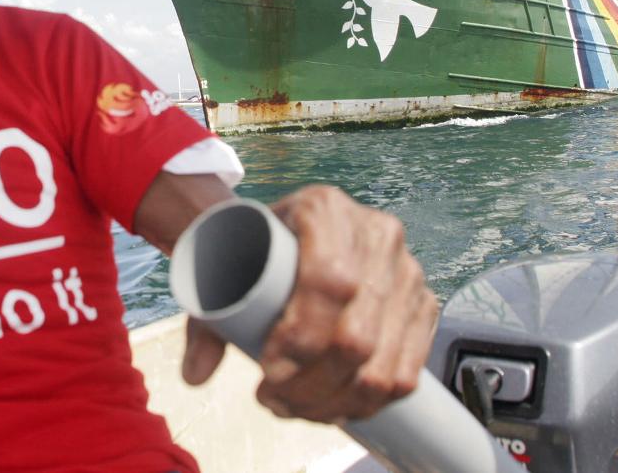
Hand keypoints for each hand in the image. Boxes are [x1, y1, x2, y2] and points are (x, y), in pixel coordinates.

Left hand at [181, 185, 436, 422]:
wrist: (292, 233)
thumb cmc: (257, 251)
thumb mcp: (224, 269)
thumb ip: (206, 322)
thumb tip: (194, 375)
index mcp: (325, 208)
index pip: (329, 281)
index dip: (301, 337)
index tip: (267, 369)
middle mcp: (376, 233)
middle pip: (356, 333)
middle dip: (311, 384)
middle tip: (274, 398)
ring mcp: (406, 270)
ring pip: (382, 363)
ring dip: (336, 402)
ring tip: (296, 407)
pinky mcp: (422, 304)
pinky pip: (407, 371)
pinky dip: (369, 403)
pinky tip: (336, 409)